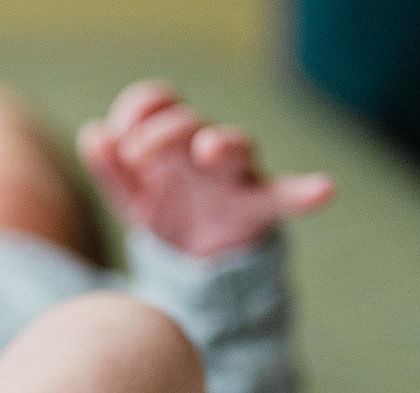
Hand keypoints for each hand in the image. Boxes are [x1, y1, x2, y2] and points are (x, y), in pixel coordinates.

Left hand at [78, 80, 335, 258]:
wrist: (197, 261)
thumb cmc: (167, 211)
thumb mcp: (131, 195)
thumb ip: (111, 169)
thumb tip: (94, 133)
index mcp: (174, 140)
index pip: (157, 103)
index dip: (136, 111)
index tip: (118, 135)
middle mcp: (208, 149)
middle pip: (190, 121)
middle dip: (161, 132)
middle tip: (137, 156)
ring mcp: (237, 176)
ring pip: (238, 146)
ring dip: (223, 143)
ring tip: (208, 149)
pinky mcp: (260, 207)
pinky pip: (287, 196)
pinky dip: (306, 192)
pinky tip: (325, 190)